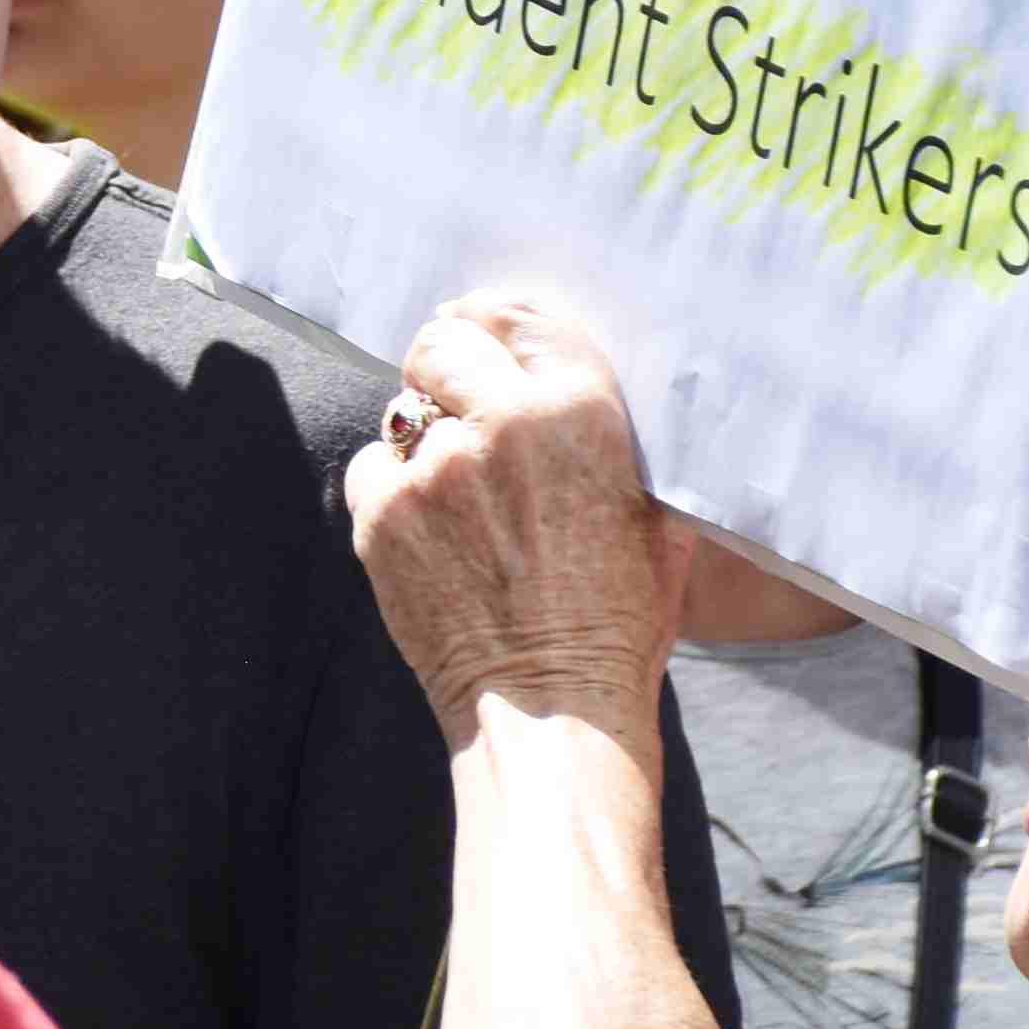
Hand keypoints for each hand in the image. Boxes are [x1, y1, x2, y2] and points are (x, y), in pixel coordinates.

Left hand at [344, 291, 688, 748]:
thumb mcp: (657, 515)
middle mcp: (500, 423)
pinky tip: (430, 533)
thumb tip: (580, 387)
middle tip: (456, 400)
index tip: (482, 335)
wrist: (553, 712)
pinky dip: (392, 489)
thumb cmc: (620, 621)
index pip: (518, 316)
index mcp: (579, 409)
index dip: (494, 323)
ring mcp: (432, 468)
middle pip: (443, 341)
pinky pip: (372, 467)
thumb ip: (619, 438)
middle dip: (445, 363)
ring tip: (458, 495)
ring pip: (405, 411)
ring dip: (424, 436)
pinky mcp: (381, 514)